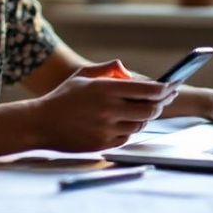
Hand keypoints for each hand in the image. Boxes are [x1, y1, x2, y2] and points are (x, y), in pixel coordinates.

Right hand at [35, 60, 177, 151]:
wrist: (41, 124)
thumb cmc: (63, 97)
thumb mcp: (82, 75)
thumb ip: (107, 69)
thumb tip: (127, 70)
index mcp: (105, 89)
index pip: (146, 89)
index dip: (164, 89)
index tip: (172, 87)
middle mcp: (108, 109)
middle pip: (150, 109)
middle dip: (161, 104)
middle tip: (167, 99)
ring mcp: (107, 129)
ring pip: (141, 124)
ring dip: (147, 116)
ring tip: (148, 109)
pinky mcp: (104, 144)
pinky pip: (127, 136)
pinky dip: (132, 128)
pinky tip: (130, 121)